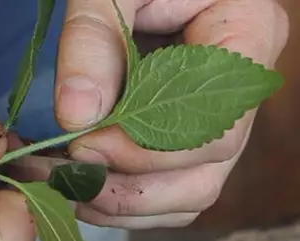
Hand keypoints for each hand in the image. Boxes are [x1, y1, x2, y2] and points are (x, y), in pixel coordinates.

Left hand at [51, 0, 288, 228]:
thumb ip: (93, 40)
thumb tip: (79, 116)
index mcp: (248, 34)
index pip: (218, 122)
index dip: (149, 149)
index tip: (84, 143)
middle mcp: (242, 86)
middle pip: (207, 169)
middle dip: (131, 186)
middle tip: (68, 173)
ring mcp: (220, 115)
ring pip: (191, 191)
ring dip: (127, 203)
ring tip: (69, 187)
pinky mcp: (191, 131)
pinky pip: (174, 189)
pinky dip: (129, 201)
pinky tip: (85, 188)